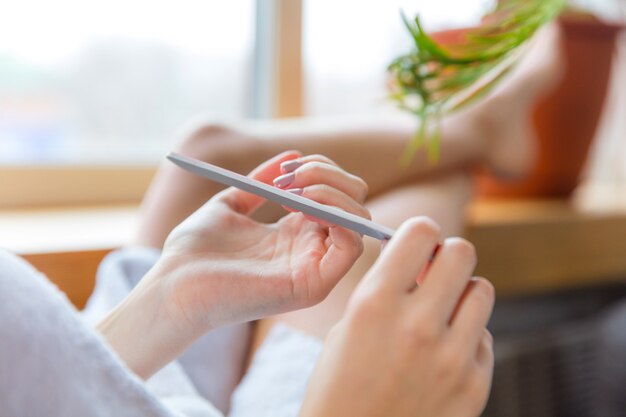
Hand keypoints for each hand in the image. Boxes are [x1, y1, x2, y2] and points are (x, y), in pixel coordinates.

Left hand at [98, 151, 368, 377]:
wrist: (173, 286)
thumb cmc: (194, 252)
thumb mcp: (229, 205)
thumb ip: (260, 182)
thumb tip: (292, 155)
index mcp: (294, 233)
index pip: (335, 194)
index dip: (320, 170)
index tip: (285, 170)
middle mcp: (310, 250)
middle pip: (353, 202)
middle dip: (329, 176)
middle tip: (291, 177)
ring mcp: (315, 269)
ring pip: (358, 221)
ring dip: (332, 192)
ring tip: (295, 190)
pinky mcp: (313, 285)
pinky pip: (352, 246)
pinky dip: (338, 216)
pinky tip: (304, 207)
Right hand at [300, 218, 494, 416]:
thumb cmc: (339, 386)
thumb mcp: (349, 326)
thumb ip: (386, 286)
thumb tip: (419, 256)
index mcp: (375, 304)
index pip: (421, 232)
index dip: (422, 232)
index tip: (420, 244)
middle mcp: (417, 325)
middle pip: (462, 252)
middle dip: (447, 255)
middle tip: (435, 272)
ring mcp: (451, 358)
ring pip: (482, 291)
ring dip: (461, 294)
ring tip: (440, 314)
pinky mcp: (474, 386)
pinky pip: (483, 337)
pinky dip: (467, 338)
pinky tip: (442, 356)